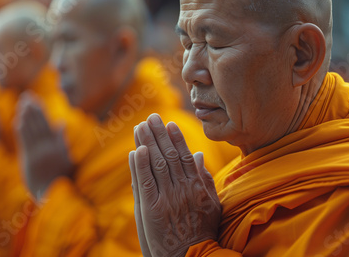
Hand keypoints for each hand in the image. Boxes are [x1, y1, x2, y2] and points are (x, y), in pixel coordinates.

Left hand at [15, 92, 73, 198]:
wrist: (52, 192)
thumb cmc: (60, 175)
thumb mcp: (65, 156)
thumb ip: (61, 139)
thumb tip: (62, 123)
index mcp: (57, 144)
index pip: (48, 122)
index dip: (41, 110)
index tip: (36, 100)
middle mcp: (48, 146)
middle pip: (39, 123)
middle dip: (32, 109)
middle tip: (27, 96)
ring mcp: (38, 152)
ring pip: (31, 130)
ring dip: (26, 116)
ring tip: (21, 105)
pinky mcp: (29, 159)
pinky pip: (25, 141)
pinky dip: (21, 130)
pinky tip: (17, 121)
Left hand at [129, 113, 220, 256]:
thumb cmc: (201, 231)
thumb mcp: (211, 204)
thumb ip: (204, 178)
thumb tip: (199, 154)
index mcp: (197, 186)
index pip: (185, 156)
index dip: (176, 138)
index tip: (170, 123)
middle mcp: (183, 188)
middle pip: (169, 155)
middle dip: (159, 134)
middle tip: (152, 117)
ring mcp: (167, 198)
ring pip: (156, 164)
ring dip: (147, 143)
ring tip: (140, 127)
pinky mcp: (152, 209)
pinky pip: (145, 182)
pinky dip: (140, 165)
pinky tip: (136, 150)